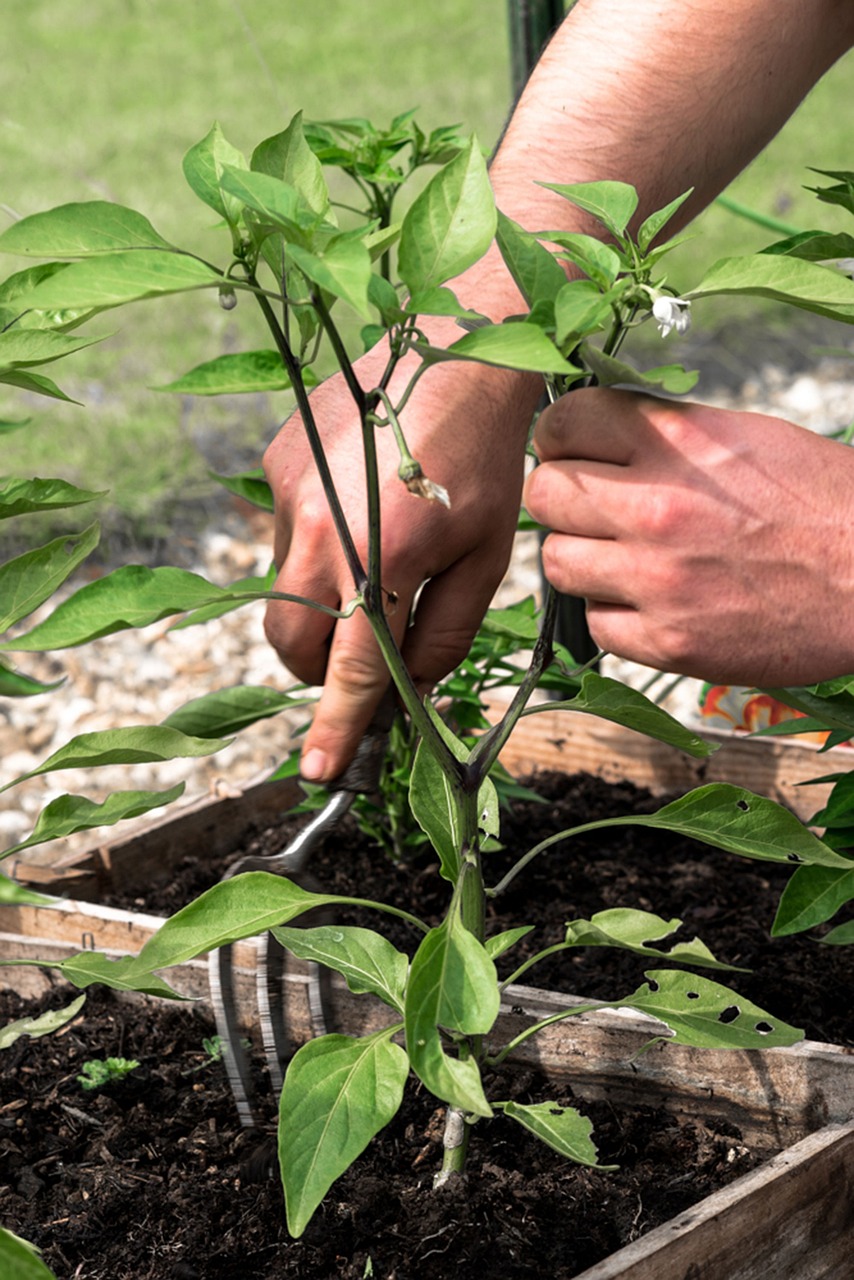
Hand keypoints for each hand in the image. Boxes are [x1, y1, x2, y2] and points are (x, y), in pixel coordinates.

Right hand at [264, 333, 538, 780]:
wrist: (455, 346)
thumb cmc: (487, 455)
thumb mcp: (487, 555)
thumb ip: (446, 631)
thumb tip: (411, 683)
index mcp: (382, 554)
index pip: (351, 668)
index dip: (335, 727)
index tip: (318, 772)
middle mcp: (319, 526)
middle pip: (292, 643)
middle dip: (322, 671)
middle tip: (368, 661)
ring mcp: (287, 492)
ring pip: (282, 594)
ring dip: (320, 609)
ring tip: (374, 567)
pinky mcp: (274, 464)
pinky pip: (281, 539)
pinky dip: (315, 552)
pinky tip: (359, 513)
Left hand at [524, 387, 853, 686]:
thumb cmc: (822, 502)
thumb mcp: (743, 437)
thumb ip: (662, 435)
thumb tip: (597, 437)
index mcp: (678, 441)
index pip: (563, 422)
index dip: (563, 438)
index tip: (577, 452)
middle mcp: (657, 506)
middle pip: (544, 494)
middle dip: (562, 498)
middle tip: (593, 509)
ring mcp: (658, 578)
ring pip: (556, 562)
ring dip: (582, 559)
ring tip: (624, 558)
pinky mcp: (670, 641)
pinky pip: (596, 624)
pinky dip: (616, 614)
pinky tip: (652, 602)